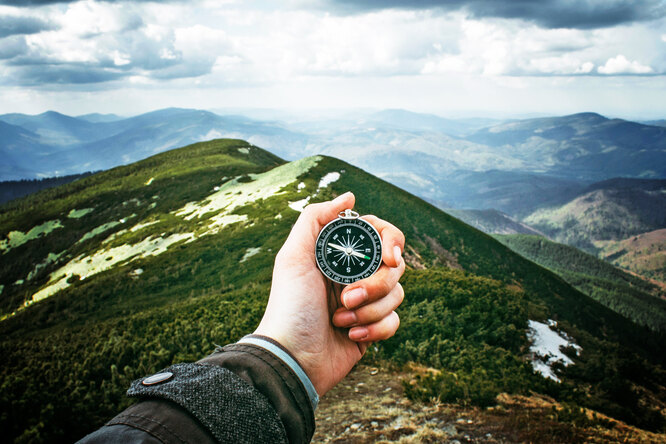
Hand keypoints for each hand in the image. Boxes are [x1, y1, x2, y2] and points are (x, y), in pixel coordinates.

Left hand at [253, 191, 405, 395]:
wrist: (292, 358)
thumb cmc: (290, 306)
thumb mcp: (293, 256)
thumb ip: (316, 218)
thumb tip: (350, 196)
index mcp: (339, 255)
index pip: (381, 236)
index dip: (391, 243)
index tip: (389, 258)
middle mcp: (354, 275)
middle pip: (395, 266)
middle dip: (375, 285)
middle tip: (347, 297)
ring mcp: (365, 302)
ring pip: (397, 294)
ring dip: (369, 310)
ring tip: (340, 320)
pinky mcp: (372, 329)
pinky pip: (394, 321)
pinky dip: (375, 329)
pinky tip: (351, 336)